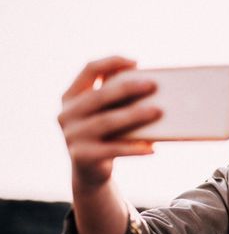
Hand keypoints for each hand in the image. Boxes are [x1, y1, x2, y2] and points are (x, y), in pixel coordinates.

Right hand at [58, 56, 161, 189]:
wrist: (90, 172)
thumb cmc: (105, 135)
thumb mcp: (104, 113)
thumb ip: (115, 97)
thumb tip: (149, 82)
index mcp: (70, 96)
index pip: (89, 69)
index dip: (111, 62)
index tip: (136, 62)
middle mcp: (66, 114)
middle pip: (99, 96)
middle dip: (127, 88)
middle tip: (152, 86)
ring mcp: (72, 136)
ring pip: (107, 121)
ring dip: (134, 115)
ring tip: (158, 112)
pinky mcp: (82, 156)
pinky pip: (113, 149)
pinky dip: (134, 148)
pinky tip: (152, 147)